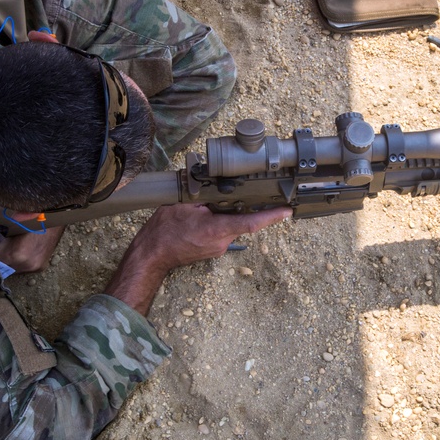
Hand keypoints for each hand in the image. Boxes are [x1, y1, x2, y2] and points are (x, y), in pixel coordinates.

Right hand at [134, 203, 291, 270]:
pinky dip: (218, 222)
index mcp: (216, 229)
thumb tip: (217, 184)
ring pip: (232, 225)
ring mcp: (218, 248)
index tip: (287, 211)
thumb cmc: (164, 231)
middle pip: (243, 220)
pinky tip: (203, 217)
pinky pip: (223, 232)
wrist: (152, 255)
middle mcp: (222, 242)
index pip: (251, 223)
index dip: (272, 217)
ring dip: (226, 214)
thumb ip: (204, 194)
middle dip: (242, 207)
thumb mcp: (183, 204)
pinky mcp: (214, 251)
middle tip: (234, 196)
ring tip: (205, 208)